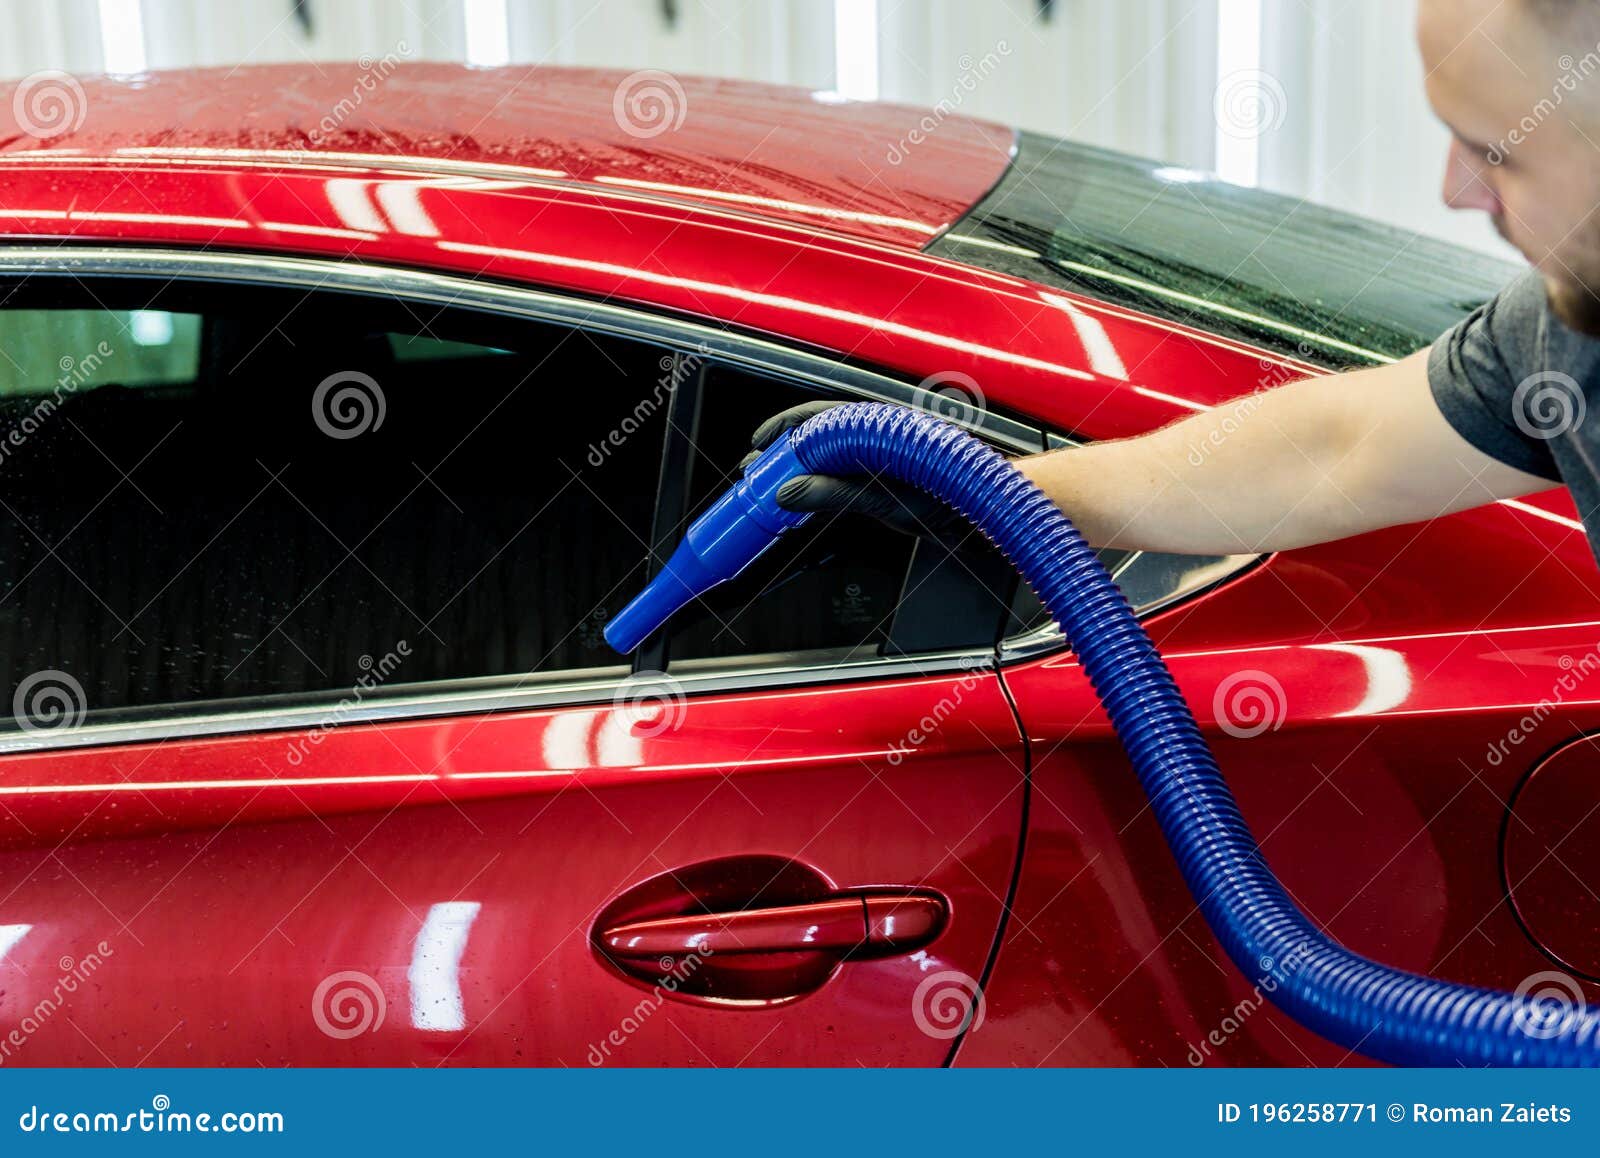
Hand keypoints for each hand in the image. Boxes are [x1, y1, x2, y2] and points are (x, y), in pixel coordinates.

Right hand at [739, 401, 968, 543]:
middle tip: (756, 476)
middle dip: (782, 456)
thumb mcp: (883, 497)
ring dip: (798, 473)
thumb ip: (835, 492)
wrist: (984, 509)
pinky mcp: (884, 478)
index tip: (759, 446)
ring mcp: (878, 457)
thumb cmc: (948, 494)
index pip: (816, 418)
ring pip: (826, 457)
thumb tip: (789, 492)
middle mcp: (873, 436)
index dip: (783, 430)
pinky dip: (817, 487)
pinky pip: (841, 475)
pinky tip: (804, 503)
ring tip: (772, 491)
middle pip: (815, 438)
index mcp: (873, 427)